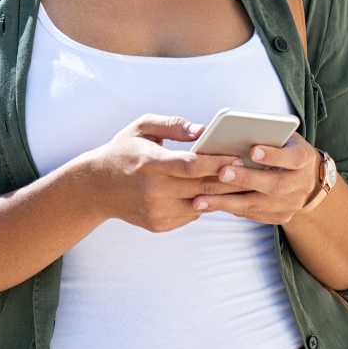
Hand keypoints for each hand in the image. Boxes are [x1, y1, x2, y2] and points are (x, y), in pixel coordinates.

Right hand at [81, 114, 244, 232]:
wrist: (97, 187)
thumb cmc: (123, 151)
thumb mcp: (142, 127)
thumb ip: (173, 125)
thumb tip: (203, 130)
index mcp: (151, 163)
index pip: (191, 165)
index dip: (217, 162)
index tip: (237, 157)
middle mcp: (154, 190)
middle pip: (202, 187)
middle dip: (229, 180)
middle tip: (250, 171)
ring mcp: (156, 211)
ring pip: (200, 205)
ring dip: (221, 195)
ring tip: (238, 182)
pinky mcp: (158, 224)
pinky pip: (190, 216)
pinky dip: (202, 204)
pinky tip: (211, 193)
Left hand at [189, 132, 319, 224]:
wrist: (307, 177)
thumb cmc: (285, 148)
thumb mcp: (282, 136)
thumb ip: (265, 134)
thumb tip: (232, 132)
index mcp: (303, 158)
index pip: (292, 157)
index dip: (274, 155)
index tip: (253, 150)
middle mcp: (301, 183)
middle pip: (275, 184)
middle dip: (246, 179)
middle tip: (221, 173)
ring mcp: (293, 203)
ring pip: (260, 205)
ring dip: (229, 202)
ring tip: (201, 199)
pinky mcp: (282, 216)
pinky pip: (255, 215)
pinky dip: (232, 209)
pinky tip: (210, 205)